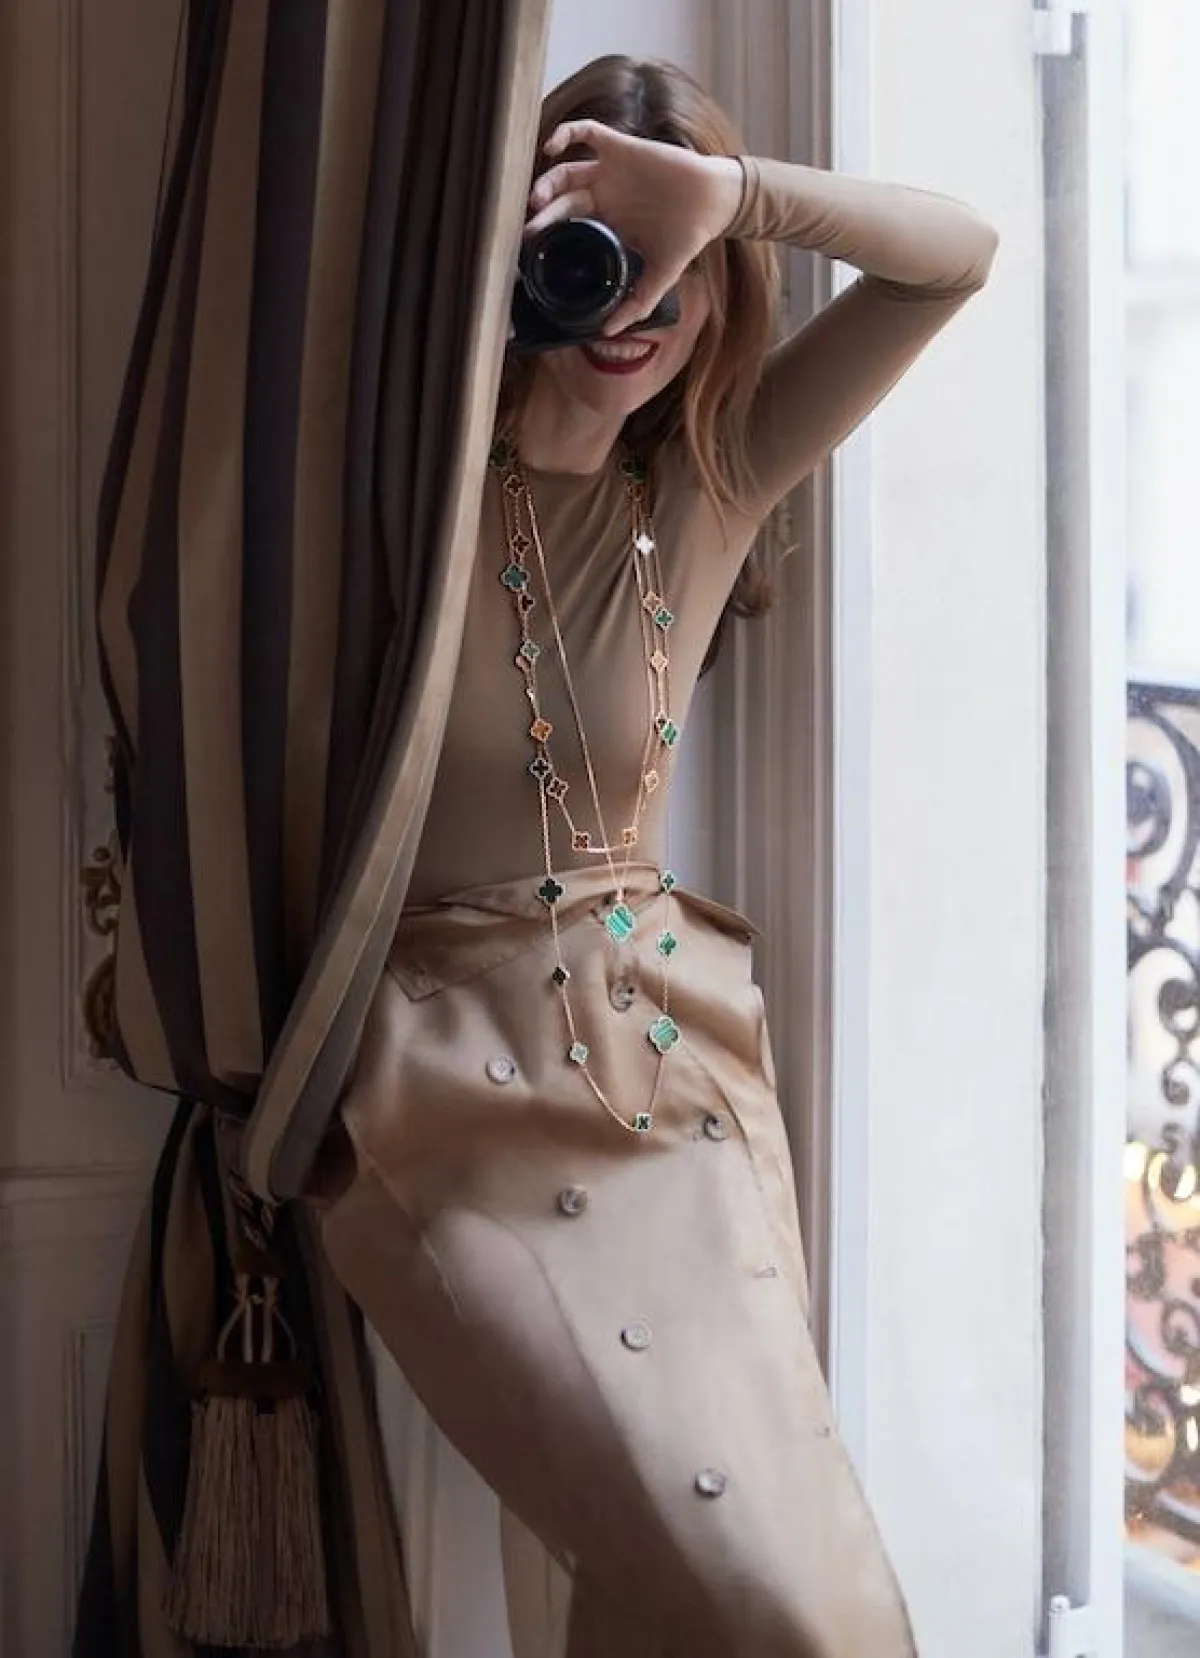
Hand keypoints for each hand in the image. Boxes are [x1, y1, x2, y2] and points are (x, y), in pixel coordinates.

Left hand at [524, 120, 743, 336]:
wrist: (713, 205)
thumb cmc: (686, 238)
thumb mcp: (659, 279)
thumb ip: (635, 305)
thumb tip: (608, 334)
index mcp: (605, 222)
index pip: (566, 225)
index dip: (546, 233)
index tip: (532, 248)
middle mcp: (602, 195)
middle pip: (560, 199)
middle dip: (542, 213)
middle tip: (531, 229)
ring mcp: (610, 170)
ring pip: (566, 169)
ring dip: (548, 180)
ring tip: (539, 199)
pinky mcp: (622, 148)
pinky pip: (587, 131)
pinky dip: (567, 133)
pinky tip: (553, 146)